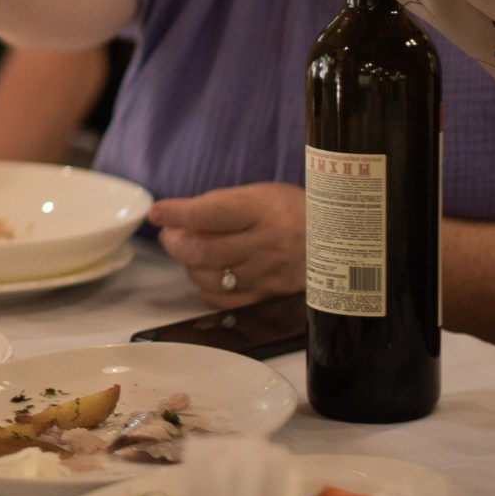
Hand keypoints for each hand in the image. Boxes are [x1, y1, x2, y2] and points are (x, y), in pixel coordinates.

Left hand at [151, 183, 306, 308]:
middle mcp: (265, 244)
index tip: (158, 212)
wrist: (336, 240)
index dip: (179, 213)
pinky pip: (223, 301)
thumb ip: (219, 207)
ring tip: (193, 251)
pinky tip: (209, 273)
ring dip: (189, 264)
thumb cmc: (292, 211)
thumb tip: (178, 219)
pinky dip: (206, 287)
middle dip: (176, 242)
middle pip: (204, 251)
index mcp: (262, 210)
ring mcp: (267, 275)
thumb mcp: (258, 195)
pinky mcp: (268, 298)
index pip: (212, 212)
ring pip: (209, 278)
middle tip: (170, 234)